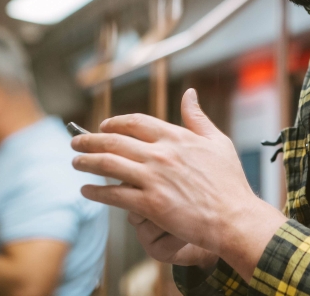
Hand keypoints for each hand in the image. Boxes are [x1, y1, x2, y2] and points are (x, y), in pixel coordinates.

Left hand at [71, 89, 286, 279]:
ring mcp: (153, 179)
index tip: (103, 125)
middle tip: (76, 142)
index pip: (135, 122)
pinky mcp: (150, 204)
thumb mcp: (218, 142)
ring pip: (108, 165)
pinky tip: (86, 191)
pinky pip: (114, 195)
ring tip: (75, 162)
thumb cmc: (229, 181)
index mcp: (176, 137)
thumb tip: (189, 93)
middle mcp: (161, 154)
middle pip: (114, 141)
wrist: (234, 217)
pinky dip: (96, 192)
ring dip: (86, 162)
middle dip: (90, 140)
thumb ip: (198, 117)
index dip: (114, 122)